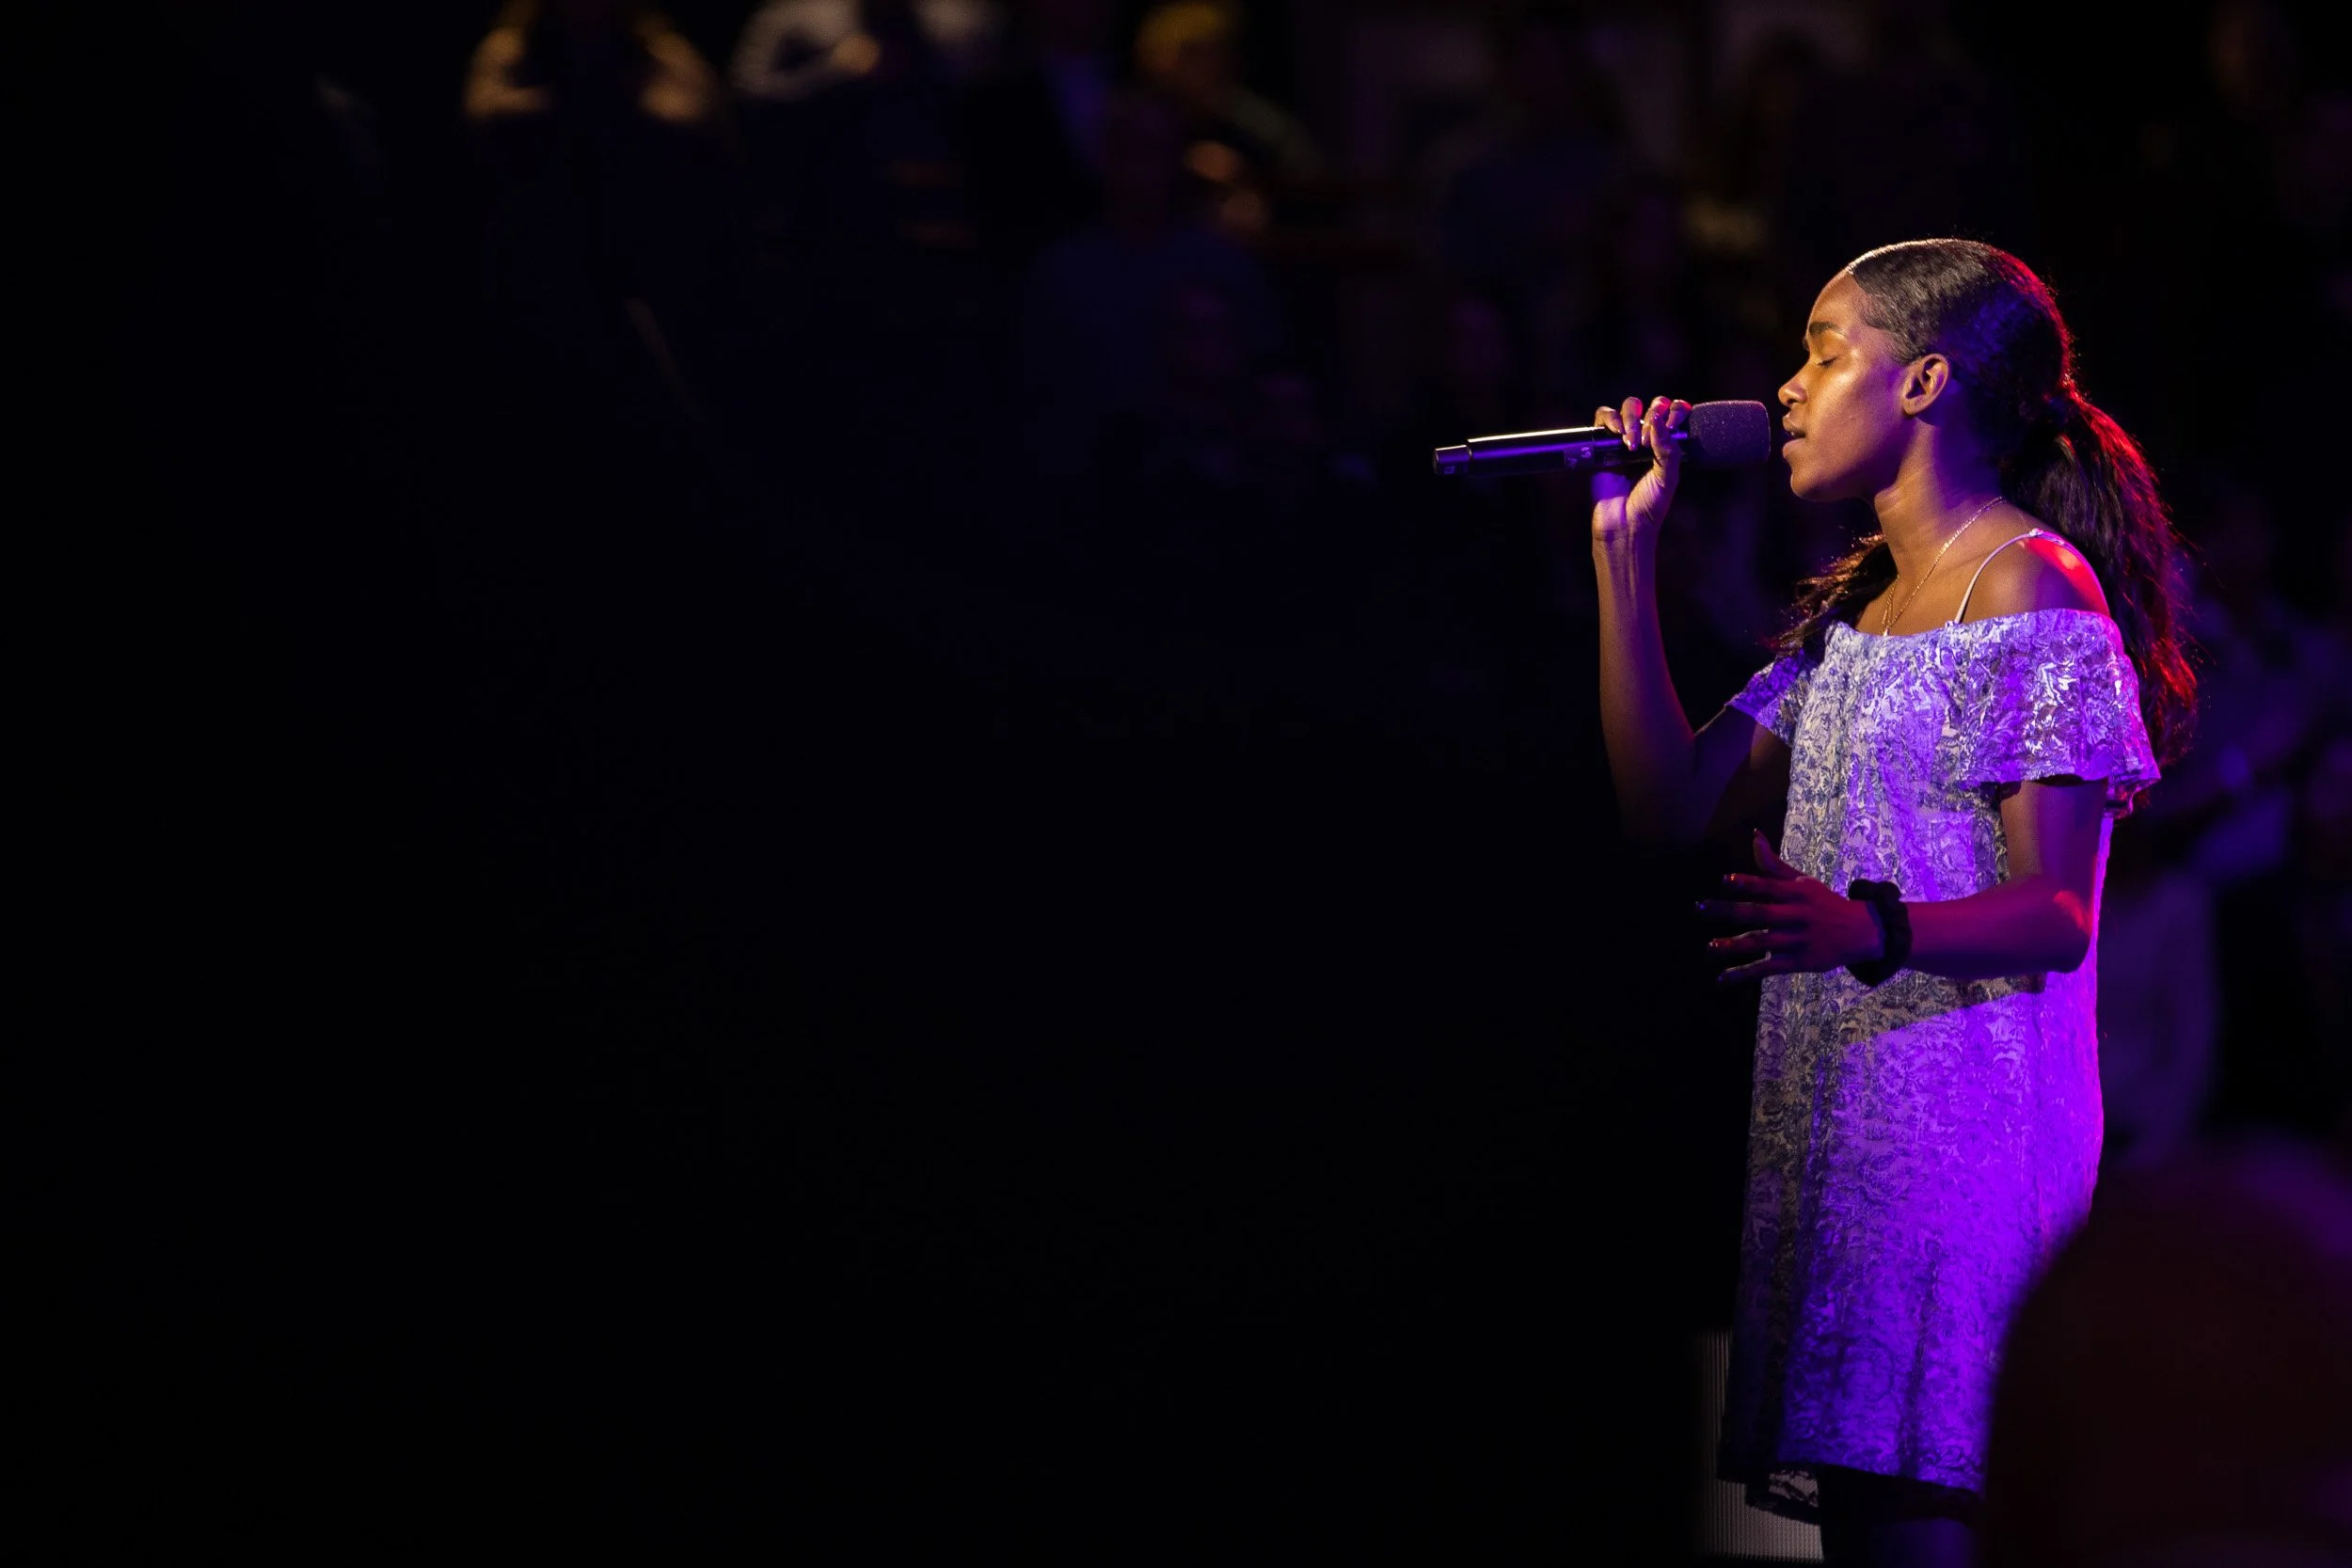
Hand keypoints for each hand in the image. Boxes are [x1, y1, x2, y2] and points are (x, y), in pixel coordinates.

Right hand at [1589, 395, 1689, 551]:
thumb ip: (1667, 449)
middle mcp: (1646, 438)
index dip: (1676, 411)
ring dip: (1631, 418)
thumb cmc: (1649, 505)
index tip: (1674, 425)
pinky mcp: (1602, 444)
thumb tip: (1656, 419)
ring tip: (1631, 443)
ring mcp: (1623, 440)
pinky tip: (1617, 434)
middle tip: (1648, 441)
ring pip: (1628, 407)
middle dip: (1652, 413)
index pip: (1673, 413)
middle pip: (1651, 406)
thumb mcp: (1668, 478)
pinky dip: (1610, 419)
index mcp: (1667, 444)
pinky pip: (1603, 417)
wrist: (1625, 524)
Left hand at [1698, 831, 1884, 981]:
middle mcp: (1798, 916)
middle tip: (1700, 908)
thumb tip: (1754, 835)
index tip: (1725, 880)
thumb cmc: (1823, 903)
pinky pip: (1768, 969)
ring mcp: (1798, 940)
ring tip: (1710, 946)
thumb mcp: (1802, 882)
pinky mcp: (1799, 963)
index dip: (1748, 883)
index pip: (1770, 886)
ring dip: (1734, 945)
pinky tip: (1722, 978)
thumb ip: (1773, 865)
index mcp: (1798, 893)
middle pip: (1761, 913)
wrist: (1862, 933)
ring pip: (1762, 942)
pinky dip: (1744, 974)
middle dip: (1729, 910)